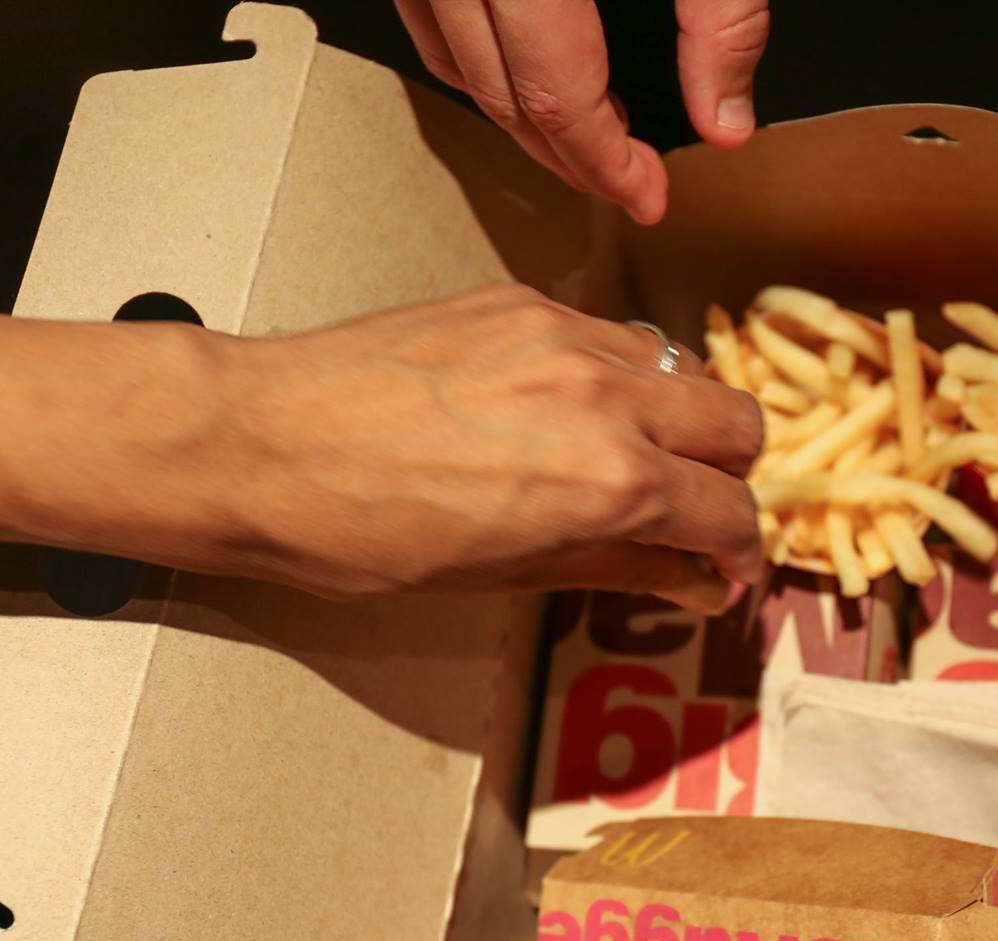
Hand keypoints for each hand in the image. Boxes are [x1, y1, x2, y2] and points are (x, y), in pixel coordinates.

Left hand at [216, 284, 762, 604]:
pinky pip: (617, 337)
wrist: (258, 444)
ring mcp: (567, 339)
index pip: (731, 514)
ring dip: (684, 421)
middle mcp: (607, 399)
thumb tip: (689, 580)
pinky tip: (574, 410)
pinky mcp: (524, 303)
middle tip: (693, 513)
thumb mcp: (506, 577)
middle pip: (739, 426)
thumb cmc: (362, 533)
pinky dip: (624, 378)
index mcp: (609, 484)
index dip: (739, 556)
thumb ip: (618, 567)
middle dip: (732, 478)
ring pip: (686, 370)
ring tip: (639, 457)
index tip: (720, 573)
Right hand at [394, 0, 771, 222]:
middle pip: (499, 92)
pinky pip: (430, 17)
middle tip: (625, 187)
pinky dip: (474, 60)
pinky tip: (529, 72)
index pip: (557, 96)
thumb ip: (722, 21)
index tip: (647, 196)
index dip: (605, 163)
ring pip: (452, 61)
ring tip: (585, 141)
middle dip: (565, 156)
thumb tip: (727, 122)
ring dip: (515, 115)